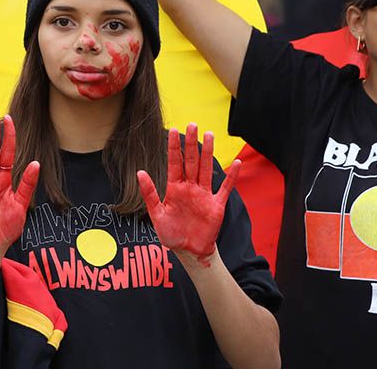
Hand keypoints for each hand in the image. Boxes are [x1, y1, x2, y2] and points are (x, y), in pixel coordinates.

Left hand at [138, 125, 240, 265]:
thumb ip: (149, 193)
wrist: (188, 251)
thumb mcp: (156, 214)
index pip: (174, 163)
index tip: (173, 130)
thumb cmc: (171, 233)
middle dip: (191, 143)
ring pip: (206, 169)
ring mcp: (204, 194)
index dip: (174, 147)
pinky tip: (236, 163)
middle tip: (192, 124)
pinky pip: (225, 188)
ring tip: (209, 134)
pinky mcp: (216, 205)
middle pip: (191, 161)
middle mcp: (190, 187)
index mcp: (174, 188)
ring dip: (208, 152)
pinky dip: (231, 176)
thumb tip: (140, 172)